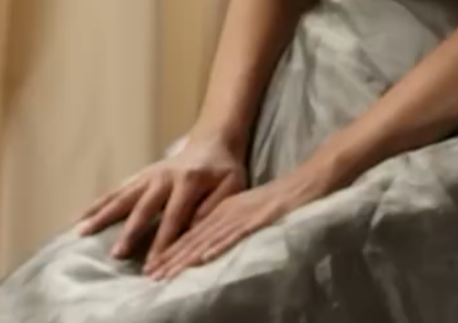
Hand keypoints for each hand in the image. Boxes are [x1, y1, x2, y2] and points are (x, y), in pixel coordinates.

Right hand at [74, 136, 248, 265]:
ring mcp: (148, 175)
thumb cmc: (225, 170)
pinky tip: (80, 218)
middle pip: (142, 208)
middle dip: (129, 233)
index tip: (152, 265)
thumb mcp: (232, 186)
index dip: (162, 243)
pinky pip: (115, 191)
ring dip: (102, 216)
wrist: (213, 141)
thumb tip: (191, 230)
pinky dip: (97, 204)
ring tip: (81, 233)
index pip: (173, 218)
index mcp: (189, 182)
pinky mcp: (139, 176)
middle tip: (115, 255)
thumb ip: (214, 206)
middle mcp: (164, 177)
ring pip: (121, 197)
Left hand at [144, 160, 344, 280]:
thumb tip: (208, 248)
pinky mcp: (259, 219)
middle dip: (170, 259)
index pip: (191, 233)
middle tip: (150, 276)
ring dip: (185, 258)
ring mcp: (242, 216)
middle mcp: (227, 212)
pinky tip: (203, 258)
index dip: (171, 253)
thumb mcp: (248, 211)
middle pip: (193, 238)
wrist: (308, 181)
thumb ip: (229, 226)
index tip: (152, 269)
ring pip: (208, 239)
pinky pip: (236, 234)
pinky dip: (219, 246)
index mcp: (223, 209)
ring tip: (166, 274)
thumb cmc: (282, 199)